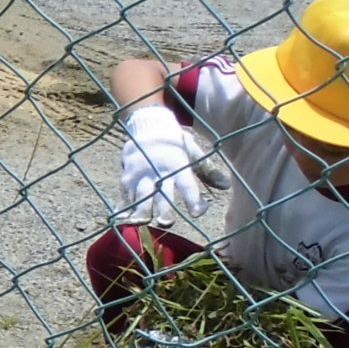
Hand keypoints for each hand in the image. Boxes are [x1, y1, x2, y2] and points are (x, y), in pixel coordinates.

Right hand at [119, 102, 208, 224]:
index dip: (193, 200)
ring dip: (141, 210)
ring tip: (141, 222)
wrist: (146, 124)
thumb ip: (206, 170)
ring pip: (140, 195)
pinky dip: (124, 207)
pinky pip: (125, 194)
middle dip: (163, 208)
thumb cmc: (174, 140)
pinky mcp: (127, 177)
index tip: (197, 212)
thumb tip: (225, 186)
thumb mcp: (191, 150)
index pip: (187, 185)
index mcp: (177, 163)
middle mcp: (158, 170)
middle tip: (167, 222)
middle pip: (161, 193)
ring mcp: (140, 174)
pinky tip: (123, 219)